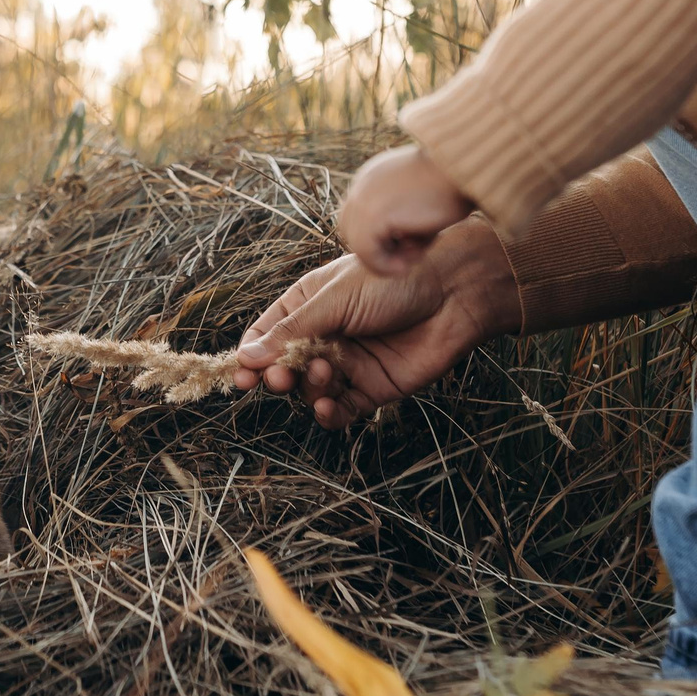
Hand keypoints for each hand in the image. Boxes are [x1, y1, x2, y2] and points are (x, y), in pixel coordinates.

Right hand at [233, 215, 518, 427]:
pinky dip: (329, 414)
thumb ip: (292, 332)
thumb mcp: (335, 299)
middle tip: (280, 378)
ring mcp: (348, 363)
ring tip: (326, 371)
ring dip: (310, 387)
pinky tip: (326, 409)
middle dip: (278, 375)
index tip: (242, 375)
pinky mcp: (373, 388)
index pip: (266, 336)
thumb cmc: (393, 281)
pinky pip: (342, 409)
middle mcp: (325, 336)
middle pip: (284, 367)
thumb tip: (246, 358)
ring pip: (310, 390)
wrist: (454, 293)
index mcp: (308, 305)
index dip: (252, 357)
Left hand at [336, 146, 476, 275]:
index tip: (409, 244)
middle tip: (411, 254)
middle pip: (353, 232)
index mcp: (374, 178)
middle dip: (379, 250)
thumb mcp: (424, 195)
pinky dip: (384, 266)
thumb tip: (404, 240)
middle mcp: (363, 186)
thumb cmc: (456, 182)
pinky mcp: (372, 214)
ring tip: (416, 256)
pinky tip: (406, 266)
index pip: (360, 217)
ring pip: (359, 245)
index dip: (380, 238)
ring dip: (385, 260)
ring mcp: (363, 199)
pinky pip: (367, 252)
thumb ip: (407, 212)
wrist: (464, 164)